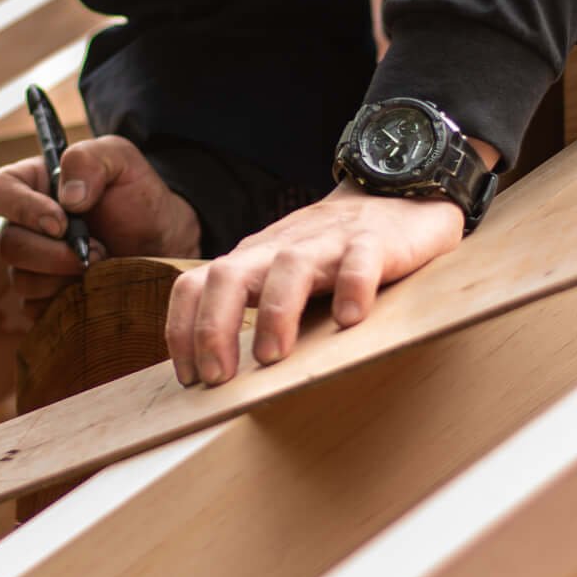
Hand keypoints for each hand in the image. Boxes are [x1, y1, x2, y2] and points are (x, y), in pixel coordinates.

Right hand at [0, 132, 202, 322]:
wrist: (165, 245)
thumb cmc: (139, 198)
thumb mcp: (122, 160)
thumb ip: (89, 159)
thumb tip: (67, 198)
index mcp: (32, 186)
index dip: (20, 208)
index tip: (61, 222)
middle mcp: (24, 227)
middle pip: (8, 244)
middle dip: (54, 253)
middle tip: (97, 251)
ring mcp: (31, 266)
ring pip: (22, 281)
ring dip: (64, 278)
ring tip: (102, 266)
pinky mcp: (44, 300)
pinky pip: (37, 310)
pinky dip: (68, 303)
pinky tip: (95, 289)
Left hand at [165, 184, 463, 387]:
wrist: (393, 198)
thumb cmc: (330, 255)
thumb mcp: (279, 277)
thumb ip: (255, 311)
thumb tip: (221, 379)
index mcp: (251, 262)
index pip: (194, 286)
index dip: (182, 330)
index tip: (189, 378)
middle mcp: (278, 250)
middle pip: (228, 276)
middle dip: (213, 327)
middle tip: (219, 378)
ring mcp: (326, 243)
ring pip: (289, 266)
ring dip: (275, 313)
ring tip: (272, 358)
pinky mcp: (373, 242)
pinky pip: (359, 262)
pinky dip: (353, 288)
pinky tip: (350, 321)